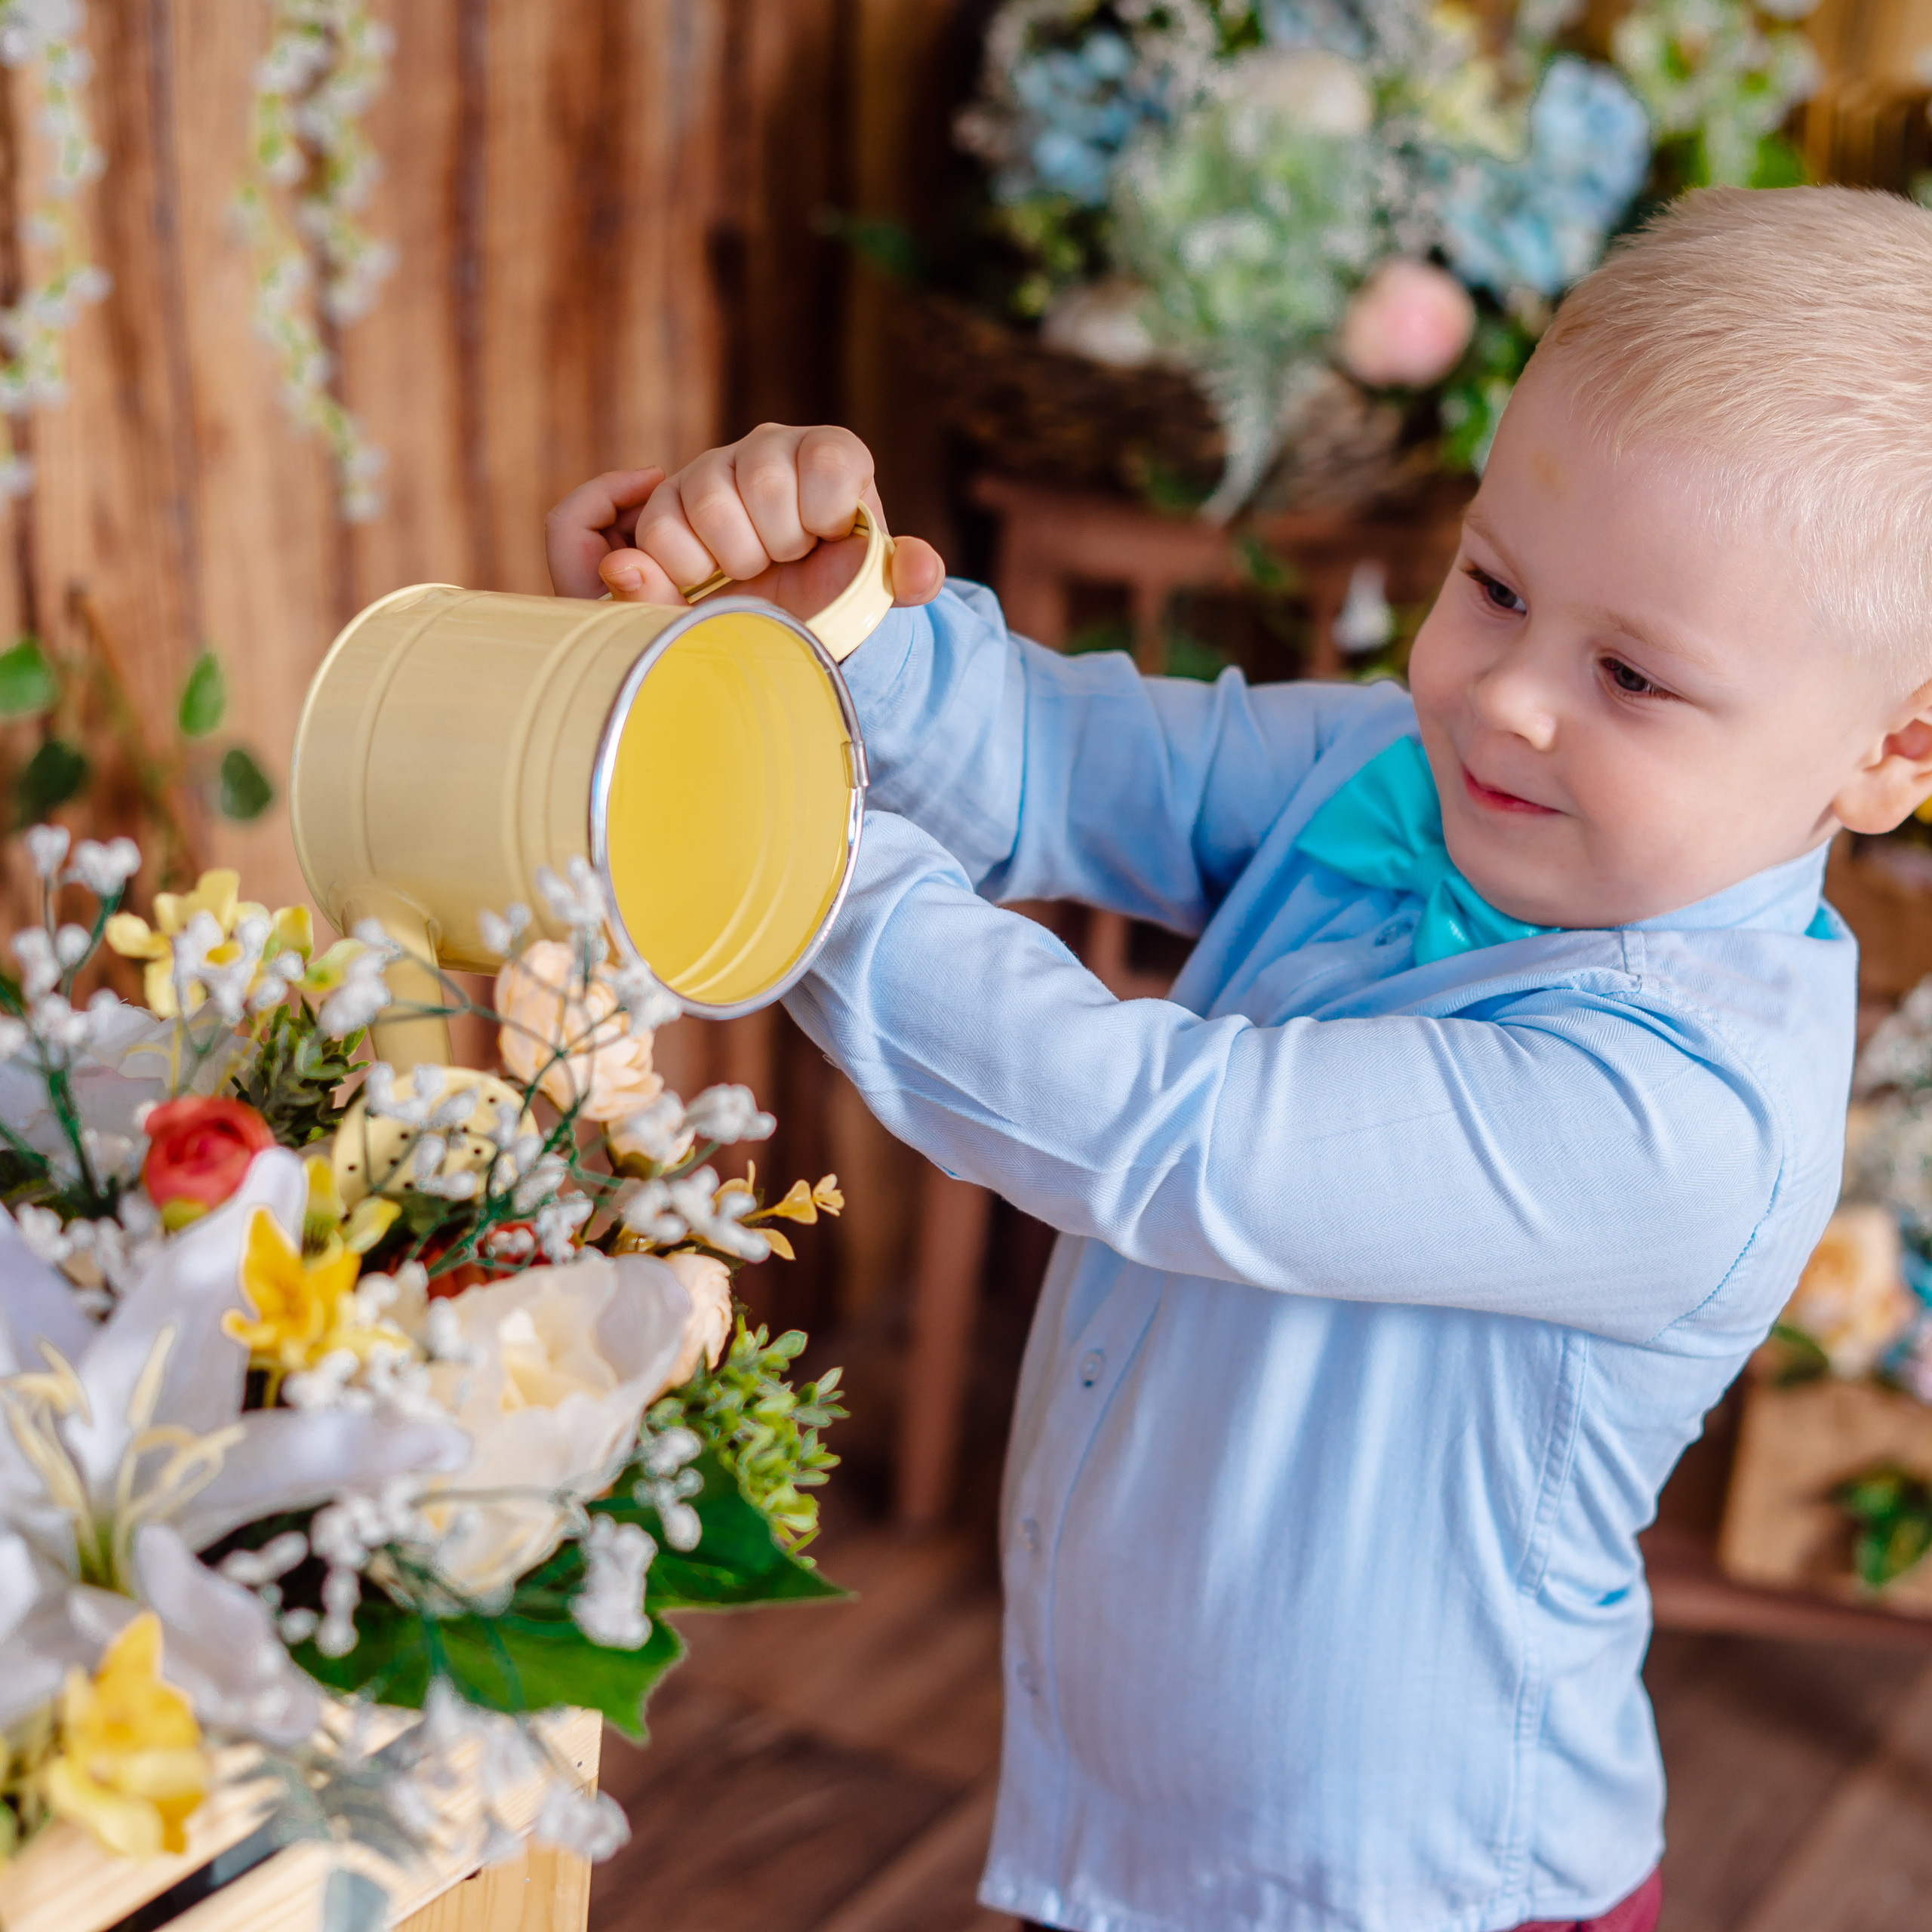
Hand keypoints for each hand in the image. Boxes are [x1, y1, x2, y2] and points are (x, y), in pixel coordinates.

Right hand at [544, 426, 945, 620]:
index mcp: (830, 454)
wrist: (774, 615)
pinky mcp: (667, 500)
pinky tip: (712, 576)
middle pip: (765, 484)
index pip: (829, 461)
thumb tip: (924, 573)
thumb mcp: (873, 588)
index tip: (823, 541)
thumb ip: (905, 577)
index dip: (824, 514)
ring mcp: (713, 468)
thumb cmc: (830, 592)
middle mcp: (770, 447)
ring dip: (734, 557)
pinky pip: (662, 530)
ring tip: (752, 570)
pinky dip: (686, 568)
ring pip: (710, 502)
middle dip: (779, 544)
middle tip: (784, 563)